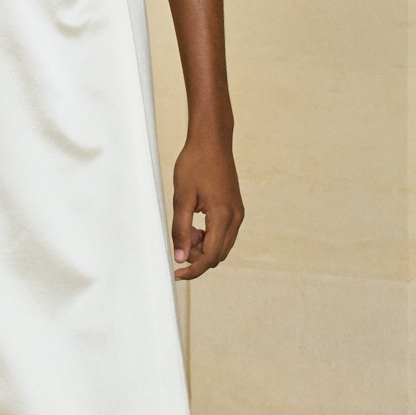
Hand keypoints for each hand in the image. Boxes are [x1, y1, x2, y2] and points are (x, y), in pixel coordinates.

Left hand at [171, 121, 243, 279]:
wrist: (212, 141)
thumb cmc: (195, 163)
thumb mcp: (182, 198)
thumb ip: (181, 230)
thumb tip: (181, 257)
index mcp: (223, 216)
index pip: (210, 256)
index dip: (193, 269)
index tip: (177, 273)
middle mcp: (236, 217)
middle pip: (218, 255)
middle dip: (197, 257)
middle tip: (179, 245)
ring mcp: (238, 213)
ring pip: (222, 246)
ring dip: (204, 247)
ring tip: (186, 231)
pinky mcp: (236, 208)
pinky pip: (225, 234)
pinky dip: (210, 237)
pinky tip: (195, 226)